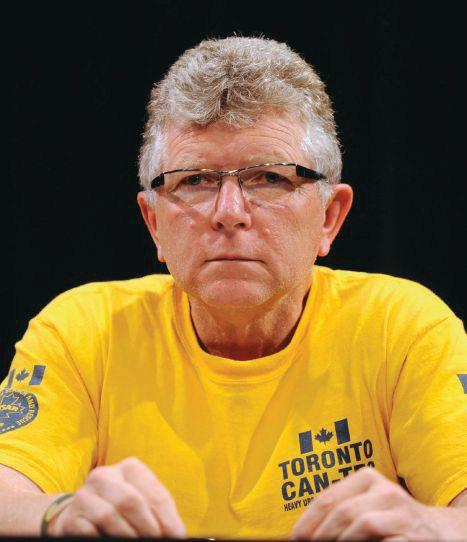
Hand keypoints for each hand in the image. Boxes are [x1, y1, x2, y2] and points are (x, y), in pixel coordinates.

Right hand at [47, 457, 185, 537]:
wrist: (80, 514)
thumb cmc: (121, 508)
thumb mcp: (140, 501)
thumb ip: (156, 512)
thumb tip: (176, 534)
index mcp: (130, 468)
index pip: (155, 493)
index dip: (168, 519)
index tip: (176, 536)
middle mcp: (105, 475)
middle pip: (131, 501)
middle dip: (148, 527)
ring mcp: (85, 495)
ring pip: (109, 515)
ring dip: (127, 536)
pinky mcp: (71, 517)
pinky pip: (89, 531)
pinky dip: (105, 540)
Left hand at [290, 467, 441, 540]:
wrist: (439, 531)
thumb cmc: (391, 519)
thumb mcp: (367, 505)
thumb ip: (341, 511)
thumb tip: (306, 531)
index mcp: (367, 478)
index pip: (328, 499)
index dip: (307, 521)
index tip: (295, 538)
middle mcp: (384, 490)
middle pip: (341, 512)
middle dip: (321, 534)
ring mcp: (401, 513)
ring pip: (360, 524)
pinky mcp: (413, 535)